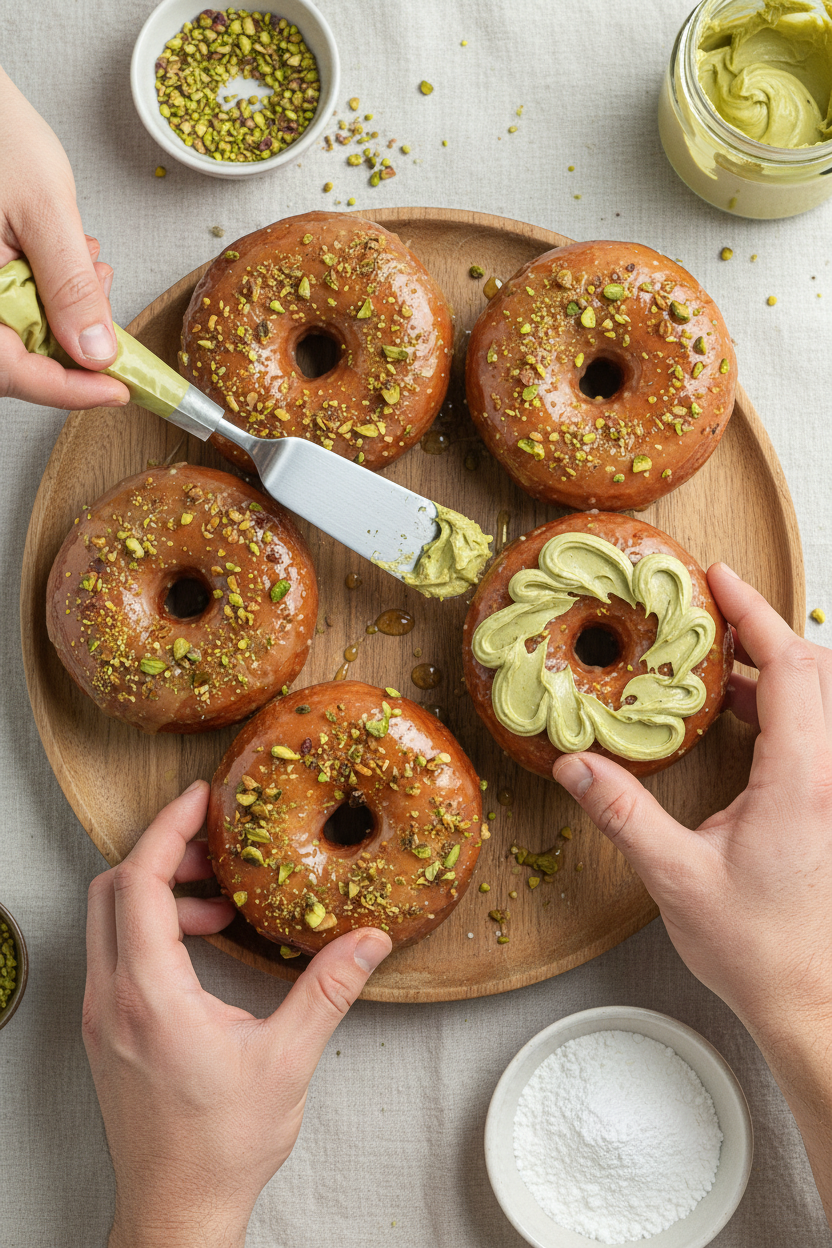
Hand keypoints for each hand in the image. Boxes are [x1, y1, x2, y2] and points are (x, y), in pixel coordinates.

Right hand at [0, 66, 128, 408]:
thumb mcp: (44, 209)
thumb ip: (69, 285)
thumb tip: (96, 350)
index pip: (12, 371)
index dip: (69, 390)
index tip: (118, 389)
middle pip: (15, 363)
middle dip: (72, 350)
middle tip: (107, 315)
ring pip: (18, 340)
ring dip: (65, 322)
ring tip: (88, 269)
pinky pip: (13, 311)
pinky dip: (51, 299)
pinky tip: (68, 263)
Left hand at [82, 780, 391, 1247]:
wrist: (176, 1208)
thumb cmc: (220, 1145)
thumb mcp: (287, 1060)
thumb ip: (328, 990)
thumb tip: (369, 939)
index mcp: (150, 996)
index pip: (139, 883)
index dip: (168, 829)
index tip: (200, 801)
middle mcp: (112, 998)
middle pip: (112, 889)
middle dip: (161, 852)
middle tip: (213, 843)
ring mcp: (102, 1016)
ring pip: (108, 920)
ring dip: (157, 892)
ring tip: (218, 902)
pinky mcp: (106, 1031)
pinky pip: (115, 952)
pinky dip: (150, 928)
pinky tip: (200, 943)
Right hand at [553, 563, 831, 1223]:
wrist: (807, 998)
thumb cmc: (756, 946)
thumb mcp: (675, 876)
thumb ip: (623, 812)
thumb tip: (575, 764)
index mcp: (801, 780)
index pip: (792, 669)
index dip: (755, 615)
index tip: (718, 580)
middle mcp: (827, 777)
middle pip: (814, 672)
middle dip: (763, 631)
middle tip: (707, 613)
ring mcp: (831, 792)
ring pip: (817, 701)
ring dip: (771, 668)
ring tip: (712, 658)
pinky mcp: (823, 808)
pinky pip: (810, 731)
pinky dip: (778, 704)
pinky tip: (733, 713)